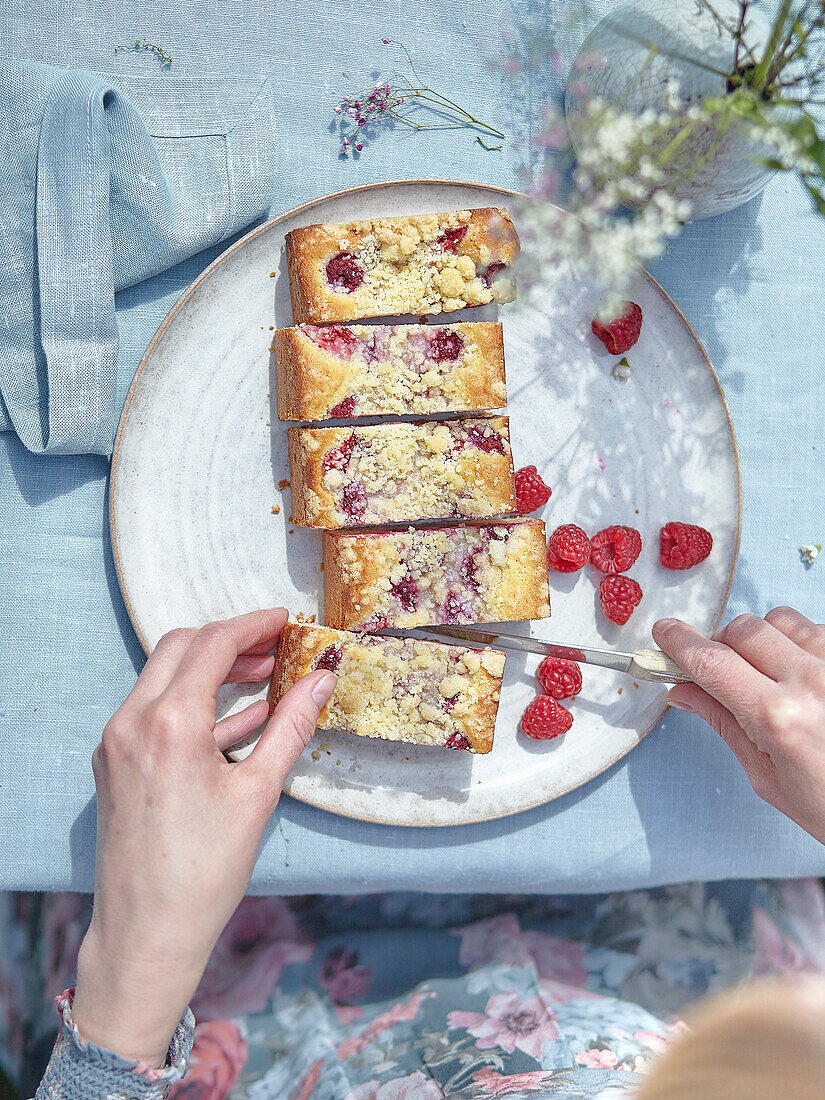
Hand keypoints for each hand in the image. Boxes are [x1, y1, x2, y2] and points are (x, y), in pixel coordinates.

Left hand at [72, 608, 335, 1067]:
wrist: (146, 933)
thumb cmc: (205, 870)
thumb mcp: (259, 792)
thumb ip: (290, 726)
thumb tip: (321, 680)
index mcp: (169, 723)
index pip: (213, 644)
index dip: (254, 625)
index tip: (287, 620)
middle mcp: (132, 722)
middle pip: (182, 648)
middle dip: (232, 640)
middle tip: (277, 647)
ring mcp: (117, 742)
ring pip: (164, 677)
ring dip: (212, 669)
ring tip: (264, 674)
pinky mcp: (114, 763)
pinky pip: (154, 712)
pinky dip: (194, 703)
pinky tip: (239, 716)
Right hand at [653, 607, 824, 844]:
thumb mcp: (768, 778)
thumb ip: (724, 724)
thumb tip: (682, 692)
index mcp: (778, 719)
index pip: (712, 662)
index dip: (679, 643)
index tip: (664, 634)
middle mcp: (811, 682)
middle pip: (742, 630)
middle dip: (720, 643)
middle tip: (718, 669)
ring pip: (780, 620)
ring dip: (763, 639)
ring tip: (769, 673)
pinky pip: (817, 629)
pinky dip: (800, 643)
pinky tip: (805, 676)